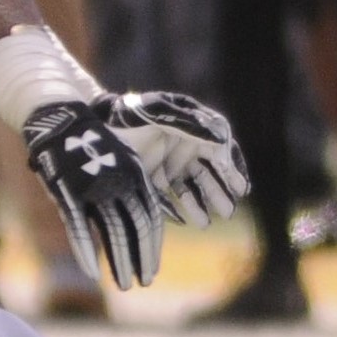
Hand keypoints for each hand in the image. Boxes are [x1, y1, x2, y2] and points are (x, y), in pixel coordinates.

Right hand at [21, 98, 163, 289]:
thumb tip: (138, 222)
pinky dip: (87, 253)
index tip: (153, 269)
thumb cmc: (92, 142)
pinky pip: (80, 228)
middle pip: (138, 228)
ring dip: (120, 262)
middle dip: (142, 258)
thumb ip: (129, 190)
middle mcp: (120, 184)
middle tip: (144, 282)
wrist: (61, 119)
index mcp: (136, 176)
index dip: (152, 246)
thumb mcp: (120, 161)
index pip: (151, 219)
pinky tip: (94, 274)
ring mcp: (95, 189)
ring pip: (113, 233)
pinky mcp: (69, 194)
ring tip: (126, 284)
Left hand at [102, 91, 248, 227]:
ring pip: (192, 187)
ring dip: (201, 204)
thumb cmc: (130, 114)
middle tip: (228, 211)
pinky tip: (186, 221)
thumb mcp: (160, 113)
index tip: (241, 188)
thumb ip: (190, 123)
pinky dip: (178, 208)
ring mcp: (170, 163)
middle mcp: (185, 146)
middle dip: (219, 191)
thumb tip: (223, 137)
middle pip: (209, 171)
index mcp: (192, 126)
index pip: (219, 149)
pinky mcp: (154, 178)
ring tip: (206, 223)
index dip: (232, 168)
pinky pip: (171, 196)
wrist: (96, 127)